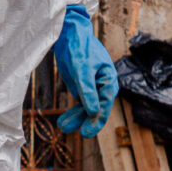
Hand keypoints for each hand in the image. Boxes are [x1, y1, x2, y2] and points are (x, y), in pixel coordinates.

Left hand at [53, 6, 117, 136]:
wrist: (67, 36)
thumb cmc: (79, 48)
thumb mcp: (82, 70)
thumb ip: (87, 91)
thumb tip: (93, 112)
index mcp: (108, 80)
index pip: (106, 103)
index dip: (97, 119)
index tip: (87, 131)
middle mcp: (102, 86)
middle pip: (97, 109)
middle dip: (87, 121)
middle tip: (80, 134)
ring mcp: (91, 88)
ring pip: (86, 109)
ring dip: (76, 119)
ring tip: (62, 127)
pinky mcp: (81, 89)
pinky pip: (79, 104)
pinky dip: (72, 113)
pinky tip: (63, 121)